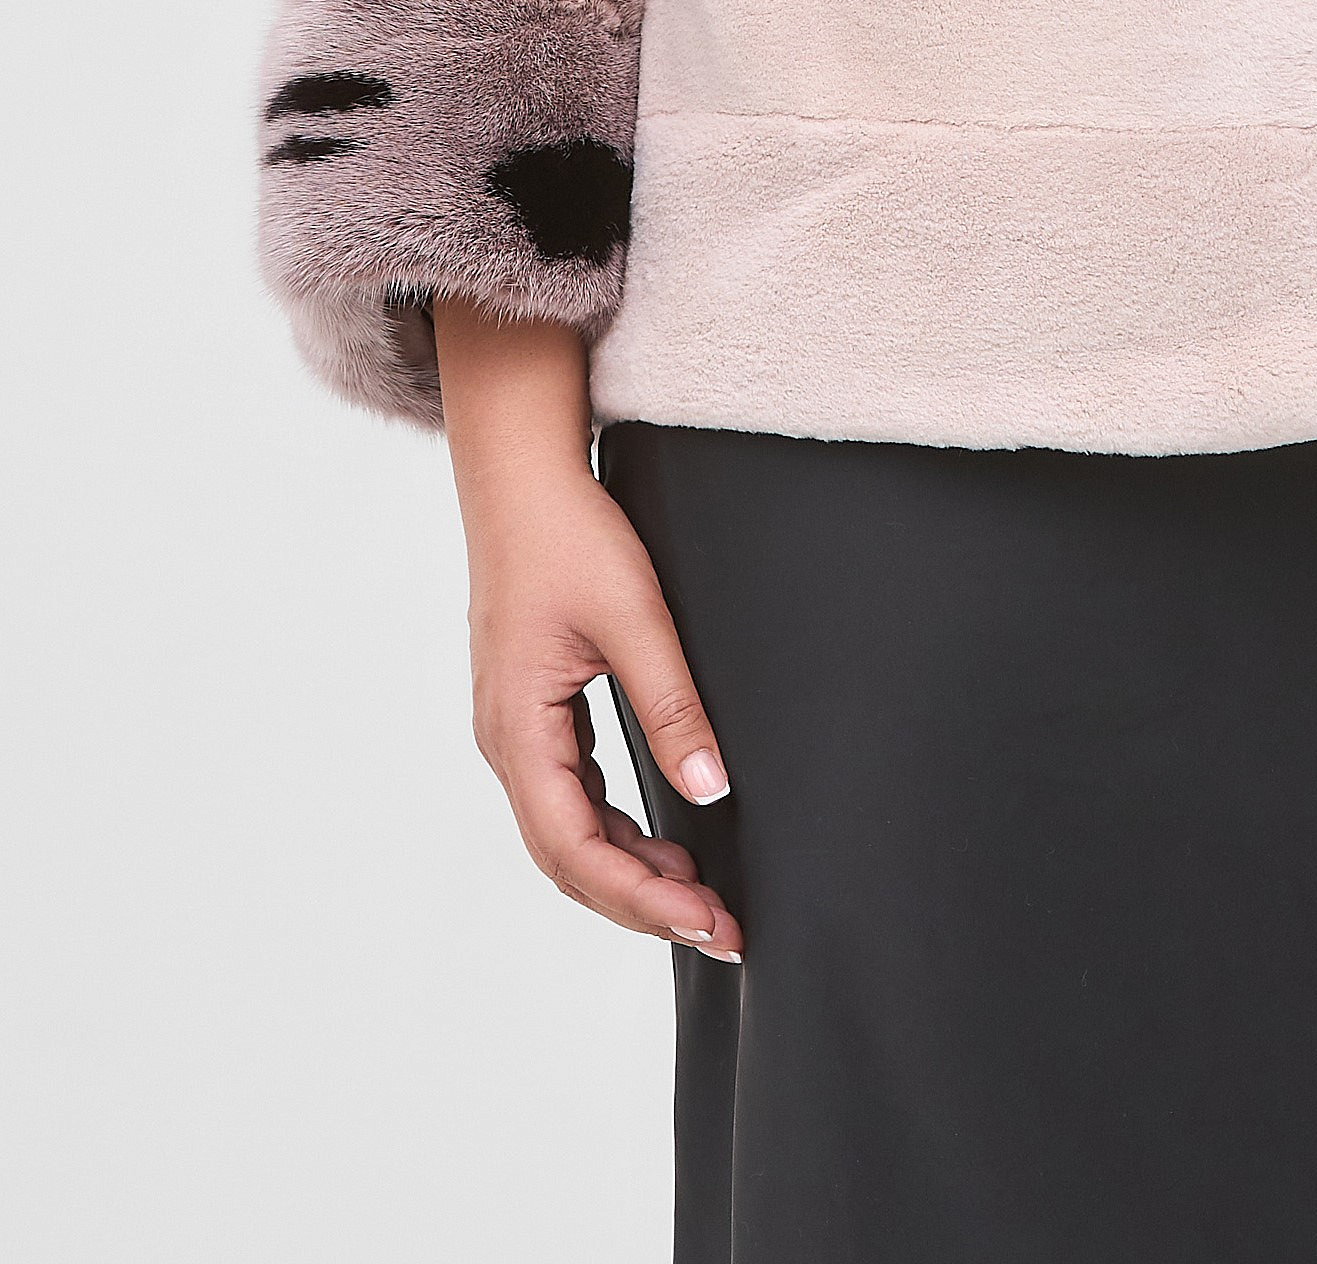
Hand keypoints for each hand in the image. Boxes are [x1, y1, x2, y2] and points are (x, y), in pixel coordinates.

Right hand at [434, 306, 742, 960]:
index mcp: (518, 731)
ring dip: (630, 871)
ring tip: (701, 894)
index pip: (576, 850)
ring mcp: (514, 730)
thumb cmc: (570, 535)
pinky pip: (570, 796)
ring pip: (567, 833)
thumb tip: (712, 788)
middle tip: (721, 929)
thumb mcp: (633, 618)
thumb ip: (671, 706)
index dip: (641, 899)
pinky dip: (615, 830)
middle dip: (642, 903)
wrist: (521, 477)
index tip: (706, 922)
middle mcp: (505, 744)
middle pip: (567, 859)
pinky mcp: (532, 712)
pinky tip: (664, 838)